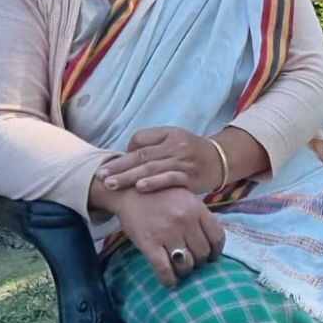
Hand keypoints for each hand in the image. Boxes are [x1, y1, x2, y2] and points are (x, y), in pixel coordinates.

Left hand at [98, 127, 221, 194]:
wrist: (222, 159)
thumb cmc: (192, 151)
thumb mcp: (175, 139)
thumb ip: (153, 144)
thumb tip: (129, 153)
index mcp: (169, 135)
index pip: (140, 139)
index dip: (125, 153)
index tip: (110, 166)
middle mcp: (175, 146)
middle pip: (142, 156)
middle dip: (119, 167)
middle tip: (100, 176)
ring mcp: (183, 162)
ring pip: (152, 168)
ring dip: (130, 176)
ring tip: (112, 183)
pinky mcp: (191, 177)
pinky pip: (170, 179)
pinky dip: (154, 183)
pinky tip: (140, 187)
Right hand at [113, 187, 224, 286]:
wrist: (130, 191)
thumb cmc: (161, 196)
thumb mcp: (187, 199)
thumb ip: (200, 217)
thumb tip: (212, 241)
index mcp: (197, 209)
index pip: (217, 237)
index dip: (216, 252)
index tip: (211, 257)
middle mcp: (185, 221)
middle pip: (202, 253)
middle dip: (199, 262)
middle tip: (191, 262)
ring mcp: (167, 233)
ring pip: (186, 264)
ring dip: (184, 271)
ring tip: (180, 270)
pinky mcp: (149, 243)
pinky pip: (164, 269)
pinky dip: (169, 280)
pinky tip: (169, 281)